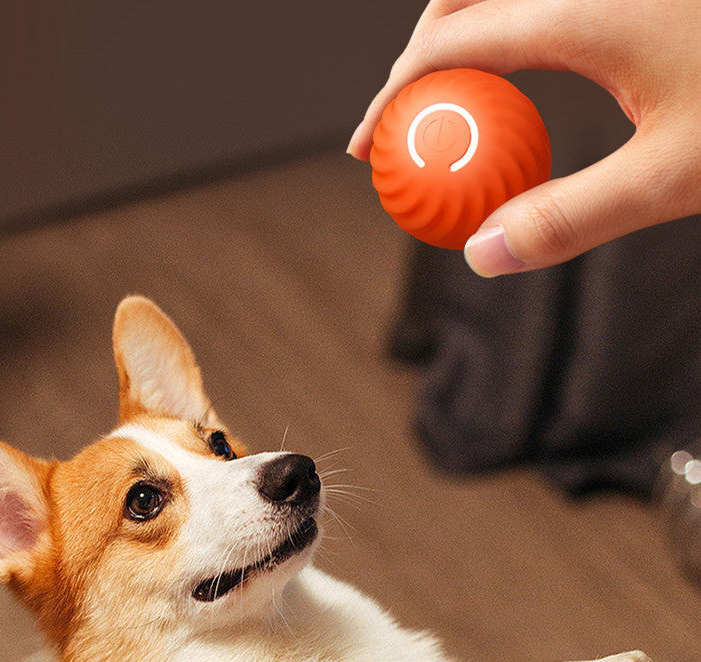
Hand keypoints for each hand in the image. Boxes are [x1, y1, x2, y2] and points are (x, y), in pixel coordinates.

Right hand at [347, 0, 700, 275]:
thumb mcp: (672, 177)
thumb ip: (567, 219)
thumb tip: (482, 257)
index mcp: (586, 7)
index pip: (450, 46)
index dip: (395, 98)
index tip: (370, 146)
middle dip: (418, 55)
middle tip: (404, 117)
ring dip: (462, 31)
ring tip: (451, 94)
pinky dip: (512, 25)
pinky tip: (525, 62)